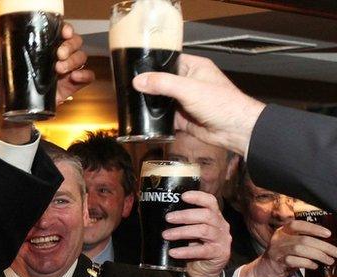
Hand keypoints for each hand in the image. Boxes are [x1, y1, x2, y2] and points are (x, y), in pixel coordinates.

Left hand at [0, 22, 93, 143]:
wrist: (11, 114)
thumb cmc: (5, 89)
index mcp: (42, 49)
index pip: (60, 32)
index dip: (66, 29)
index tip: (63, 32)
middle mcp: (56, 57)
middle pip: (75, 43)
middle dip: (70, 46)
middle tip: (58, 55)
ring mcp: (65, 71)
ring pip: (81, 57)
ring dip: (74, 61)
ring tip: (60, 69)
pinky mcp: (70, 86)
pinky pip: (86, 77)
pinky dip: (85, 75)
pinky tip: (75, 77)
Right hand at [132, 53, 265, 156]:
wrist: (234, 130)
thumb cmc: (222, 104)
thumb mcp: (189, 89)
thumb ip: (163, 83)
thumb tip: (139, 80)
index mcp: (194, 67)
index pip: (169, 60)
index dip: (153, 62)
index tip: (135, 66)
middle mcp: (188, 82)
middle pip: (162, 80)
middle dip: (148, 85)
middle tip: (128, 86)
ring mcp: (184, 100)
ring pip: (161, 99)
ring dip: (151, 103)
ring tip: (131, 101)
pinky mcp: (181, 117)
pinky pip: (164, 116)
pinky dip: (155, 119)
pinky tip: (142, 118)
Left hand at [163, 190, 230, 276]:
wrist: (204, 271)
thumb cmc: (194, 247)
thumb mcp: (189, 232)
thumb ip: (182, 223)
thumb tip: (157, 214)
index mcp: (215, 217)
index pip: (210, 202)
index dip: (198, 197)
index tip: (183, 196)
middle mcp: (221, 226)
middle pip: (206, 215)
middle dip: (185, 215)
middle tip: (168, 218)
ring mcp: (222, 240)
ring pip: (204, 230)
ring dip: (182, 232)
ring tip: (166, 235)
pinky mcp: (219, 253)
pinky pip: (202, 251)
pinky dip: (186, 251)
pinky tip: (173, 252)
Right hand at [238, 220, 336, 276]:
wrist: (264, 272)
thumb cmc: (282, 258)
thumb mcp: (291, 246)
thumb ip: (304, 241)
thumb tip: (328, 242)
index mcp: (283, 232)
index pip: (298, 225)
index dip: (314, 228)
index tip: (328, 234)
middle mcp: (278, 239)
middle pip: (304, 240)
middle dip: (323, 246)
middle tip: (335, 252)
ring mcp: (276, 251)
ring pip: (300, 250)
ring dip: (318, 255)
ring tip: (329, 260)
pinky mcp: (277, 263)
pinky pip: (294, 261)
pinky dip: (307, 263)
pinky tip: (315, 266)